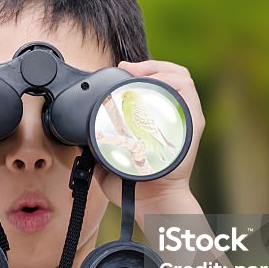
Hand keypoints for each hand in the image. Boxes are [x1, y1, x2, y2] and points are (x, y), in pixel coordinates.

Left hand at [93, 59, 205, 214]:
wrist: (151, 202)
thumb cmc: (133, 185)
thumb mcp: (109, 159)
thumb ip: (97, 146)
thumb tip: (75, 136)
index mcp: (158, 121)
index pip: (157, 84)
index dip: (141, 70)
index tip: (120, 70)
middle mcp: (175, 116)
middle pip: (169, 75)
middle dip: (147, 65)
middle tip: (125, 68)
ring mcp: (186, 118)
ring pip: (180, 77)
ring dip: (158, 67)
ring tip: (137, 71)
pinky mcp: (193, 122)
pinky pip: (187, 89)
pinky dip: (170, 77)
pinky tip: (152, 79)